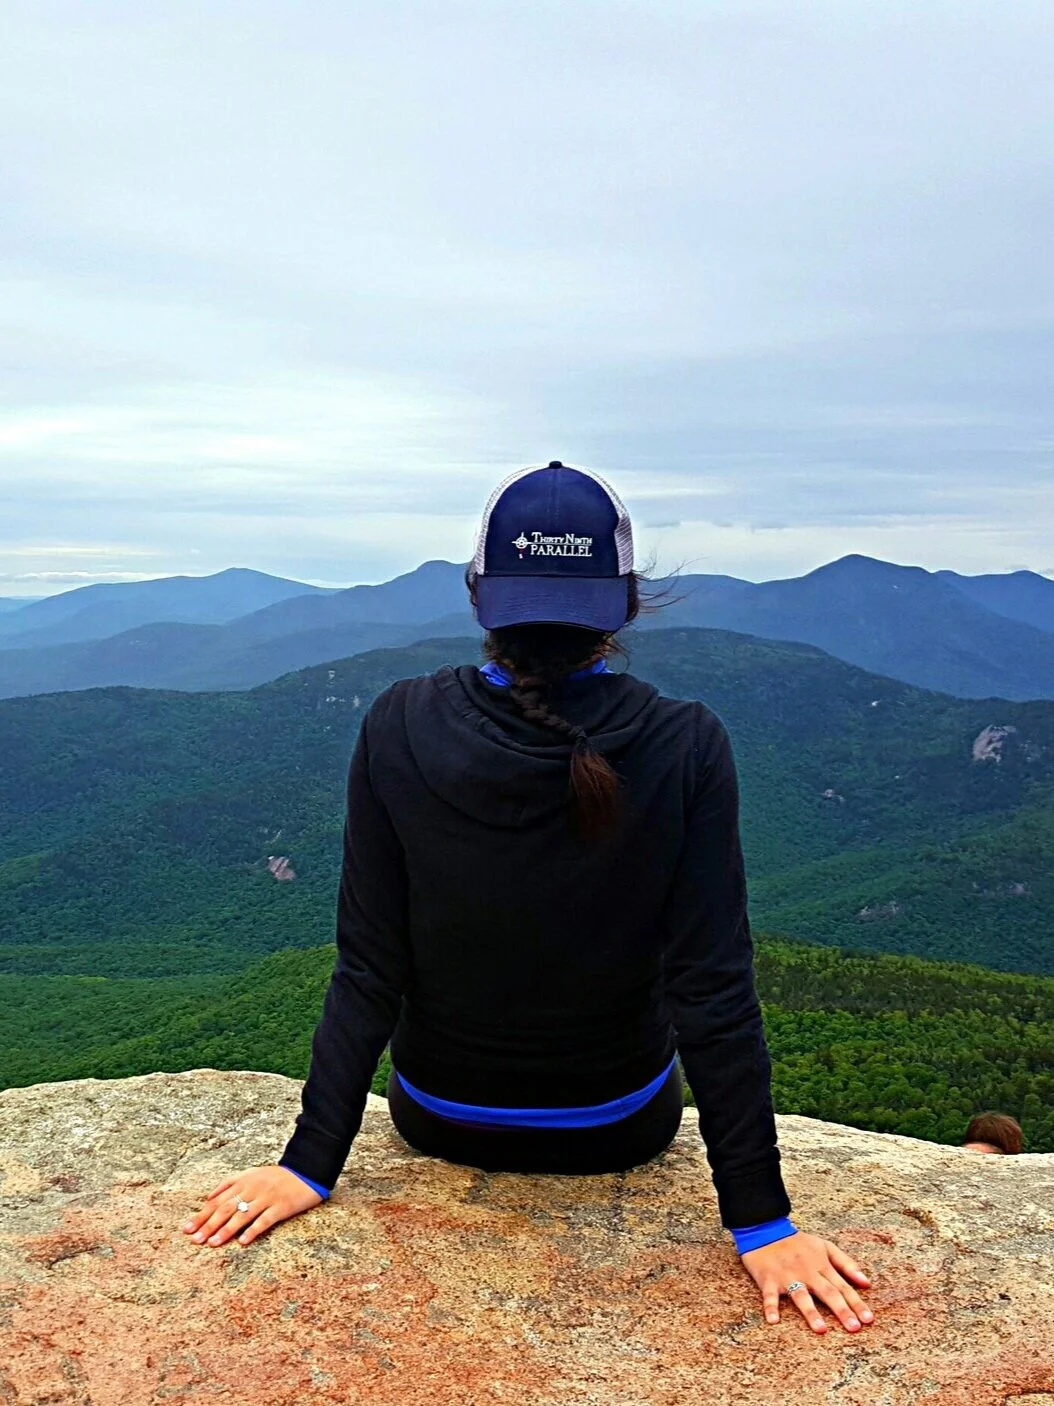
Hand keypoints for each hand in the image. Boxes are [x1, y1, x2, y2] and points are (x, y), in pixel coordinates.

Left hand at [180, 1165, 323, 1247]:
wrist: (307, 1171)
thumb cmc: (277, 1176)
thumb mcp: (252, 1173)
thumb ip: (230, 1183)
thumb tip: (208, 1196)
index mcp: (244, 1180)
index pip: (218, 1200)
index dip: (202, 1214)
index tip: (187, 1229)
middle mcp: (253, 1188)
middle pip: (226, 1208)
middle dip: (209, 1225)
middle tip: (195, 1240)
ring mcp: (267, 1197)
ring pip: (242, 1215)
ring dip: (226, 1230)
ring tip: (213, 1243)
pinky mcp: (281, 1206)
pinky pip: (265, 1220)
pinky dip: (253, 1230)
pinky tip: (242, 1242)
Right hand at [739, 1230, 873, 1333]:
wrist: (765, 1229)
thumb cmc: (798, 1242)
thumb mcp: (825, 1246)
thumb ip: (846, 1264)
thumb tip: (867, 1284)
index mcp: (821, 1265)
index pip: (843, 1286)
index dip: (856, 1303)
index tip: (869, 1320)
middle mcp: (807, 1272)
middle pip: (827, 1292)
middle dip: (841, 1310)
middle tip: (854, 1328)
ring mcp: (787, 1276)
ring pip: (801, 1295)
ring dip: (811, 1312)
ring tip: (821, 1329)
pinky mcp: (768, 1279)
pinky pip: (769, 1295)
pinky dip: (770, 1306)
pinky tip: (773, 1320)